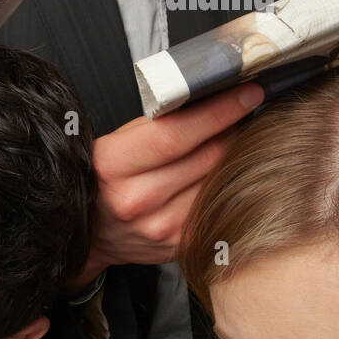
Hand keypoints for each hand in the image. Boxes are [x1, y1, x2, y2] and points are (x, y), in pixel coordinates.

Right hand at [73, 83, 263, 289]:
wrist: (92, 235)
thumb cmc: (103, 182)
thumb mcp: (114, 144)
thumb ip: (157, 125)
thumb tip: (210, 100)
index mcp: (112, 167)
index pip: (175, 135)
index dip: (218, 112)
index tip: (246, 94)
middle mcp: (136, 200)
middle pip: (208, 156)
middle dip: (234, 129)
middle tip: (246, 113)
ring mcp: (161, 226)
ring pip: (220, 180)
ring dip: (235, 157)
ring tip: (232, 143)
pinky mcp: (182, 243)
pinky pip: (220, 205)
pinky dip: (227, 185)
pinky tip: (221, 175)